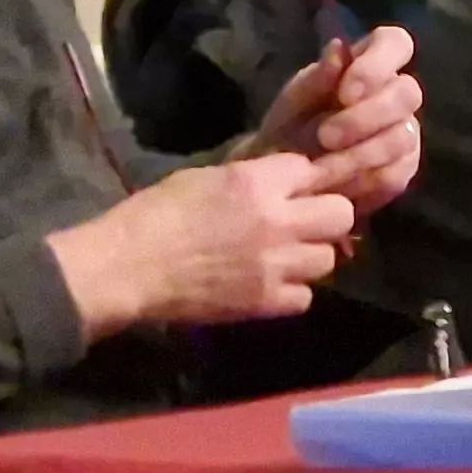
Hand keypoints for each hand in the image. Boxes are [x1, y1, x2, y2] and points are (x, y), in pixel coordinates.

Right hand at [47, 151, 355, 338]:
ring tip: (287, 255)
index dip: (304, 179)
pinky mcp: (266, 302)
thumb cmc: (155, 213)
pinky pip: (306, 297)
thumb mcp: (205, 177)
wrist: (130, 267)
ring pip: (329, 258)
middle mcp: (279, 221)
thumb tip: (277, 183)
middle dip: (326, 215)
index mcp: (259, 182)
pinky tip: (272, 284)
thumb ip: (250, 179)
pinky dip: (293, 291)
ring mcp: (277, 265)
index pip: (311, 170)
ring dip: (311, 254)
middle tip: (305, 222)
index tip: (293, 187)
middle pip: (341, 214)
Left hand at [242, 25, 422, 215]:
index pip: (395, 43)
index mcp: (368, 64)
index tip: (345, 92)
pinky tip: (338, 185)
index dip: (377, 65)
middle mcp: (394, 93)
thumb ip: (316, 79)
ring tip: (324, 165)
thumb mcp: (292, 104)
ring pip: (404, 136)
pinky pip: (398, 172)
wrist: (283, 182)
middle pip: (408, 93)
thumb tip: (339, 48)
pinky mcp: (403, 168)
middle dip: (367, 116)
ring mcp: (404, 131)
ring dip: (363, 152)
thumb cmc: (288, 130)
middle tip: (326, 136)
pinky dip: (365, 179)